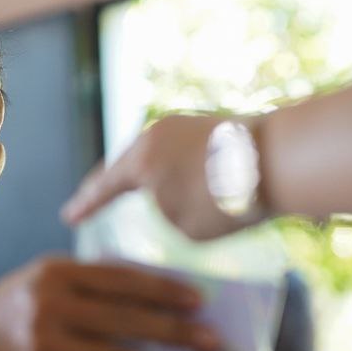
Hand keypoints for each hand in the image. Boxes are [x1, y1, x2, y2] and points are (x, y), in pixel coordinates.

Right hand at [0, 257, 220, 350]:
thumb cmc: (20, 309)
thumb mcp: (47, 280)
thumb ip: (95, 281)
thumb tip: (164, 290)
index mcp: (58, 273)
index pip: (122, 280)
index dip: (164, 290)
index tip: (201, 302)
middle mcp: (51, 306)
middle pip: (126, 321)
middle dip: (176, 334)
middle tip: (214, 345)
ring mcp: (47, 346)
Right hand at [61, 114, 267, 240]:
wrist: (283, 158)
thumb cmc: (229, 199)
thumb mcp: (184, 225)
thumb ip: (167, 212)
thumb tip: (176, 197)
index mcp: (141, 160)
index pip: (103, 188)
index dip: (85, 206)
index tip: (68, 216)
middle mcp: (157, 134)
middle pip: (126, 165)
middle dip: (110, 185)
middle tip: (92, 198)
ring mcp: (186, 124)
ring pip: (156, 157)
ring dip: (148, 178)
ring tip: (141, 194)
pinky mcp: (213, 124)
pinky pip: (182, 152)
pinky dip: (177, 171)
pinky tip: (183, 182)